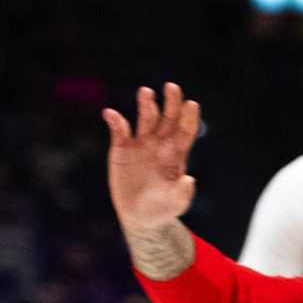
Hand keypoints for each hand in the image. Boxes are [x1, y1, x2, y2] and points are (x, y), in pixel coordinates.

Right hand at [102, 84, 202, 233]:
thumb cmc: (162, 209)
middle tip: (172, 87)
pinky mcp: (121, 149)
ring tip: (146, 92)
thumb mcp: (175, 204)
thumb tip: (189, 179)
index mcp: (176, 155)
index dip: (188, 118)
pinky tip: (110, 114)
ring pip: (145, 119)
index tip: (191, 104)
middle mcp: (160, 144)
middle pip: (167, 118)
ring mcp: (141, 145)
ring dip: (146, 105)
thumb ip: (183, 193)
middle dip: (171, 103)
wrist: (140, 216)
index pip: (185, 131)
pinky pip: (119, 131)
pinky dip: (115, 121)